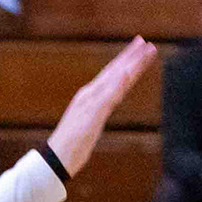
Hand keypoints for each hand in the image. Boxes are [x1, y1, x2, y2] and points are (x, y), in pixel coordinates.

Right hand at [45, 34, 161, 174]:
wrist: (56, 158)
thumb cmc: (72, 144)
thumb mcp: (89, 124)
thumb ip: (98, 111)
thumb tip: (108, 104)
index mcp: (90, 96)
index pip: (111, 75)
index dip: (126, 62)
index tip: (138, 50)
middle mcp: (90, 94)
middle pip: (114, 72)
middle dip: (131, 56)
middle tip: (145, 42)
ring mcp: (91, 102)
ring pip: (114, 78)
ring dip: (130, 64)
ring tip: (144, 51)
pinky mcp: (92, 113)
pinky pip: (108, 95)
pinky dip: (118, 82)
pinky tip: (127, 73)